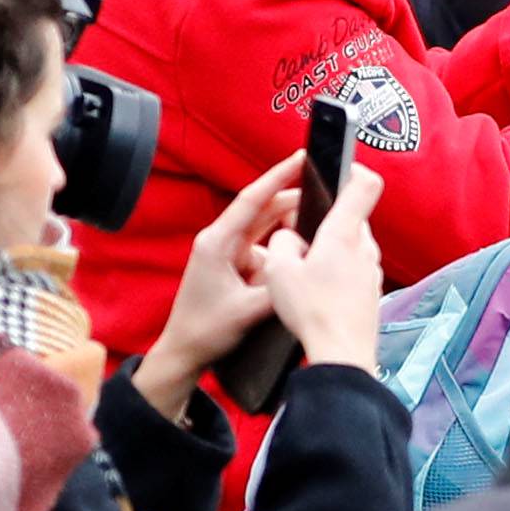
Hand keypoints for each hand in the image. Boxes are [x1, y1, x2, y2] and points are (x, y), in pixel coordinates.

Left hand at [133, 154, 302, 419]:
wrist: (184, 351)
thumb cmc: (206, 330)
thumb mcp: (248, 310)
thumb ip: (278, 287)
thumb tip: (306, 268)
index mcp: (217, 242)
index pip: (251, 199)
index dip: (278, 177)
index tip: (300, 159)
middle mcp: (221, 241)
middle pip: (262, 210)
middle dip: (292, 200)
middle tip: (325, 193)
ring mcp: (228, 253)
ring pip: (265, 231)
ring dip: (289, 228)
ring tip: (319, 226)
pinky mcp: (234, 267)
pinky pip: (264, 251)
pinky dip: (282, 251)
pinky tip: (301, 256)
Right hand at [261, 162, 385, 372]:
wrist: (341, 355)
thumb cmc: (311, 311)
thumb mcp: (279, 271)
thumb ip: (283, 242)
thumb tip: (291, 236)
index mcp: (345, 233)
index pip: (365, 184)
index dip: (353, 168)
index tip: (336, 168)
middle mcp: (365, 248)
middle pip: (351, 215)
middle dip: (325, 216)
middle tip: (297, 231)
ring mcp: (372, 271)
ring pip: (351, 243)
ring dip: (330, 245)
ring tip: (304, 266)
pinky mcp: (371, 291)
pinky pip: (353, 267)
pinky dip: (337, 268)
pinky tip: (317, 287)